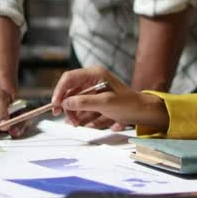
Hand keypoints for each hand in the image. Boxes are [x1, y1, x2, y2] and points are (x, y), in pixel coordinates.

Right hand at [51, 67, 168, 131]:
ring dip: (72, 112)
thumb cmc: (127, 104)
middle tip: (67, 120)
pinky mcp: (94, 98)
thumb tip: (65, 102)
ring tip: (76, 124)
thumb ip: (84, 102)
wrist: (141, 111)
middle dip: (67, 105)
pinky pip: (81, 105)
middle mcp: (91, 78)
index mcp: (94, 73)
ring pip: (74, 99)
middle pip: (70, 90)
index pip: (69, 78)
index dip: (60, 91)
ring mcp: (92, 88)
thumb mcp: (105, 103)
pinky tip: (82, 123)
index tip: (56, 105)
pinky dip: (79, 114)